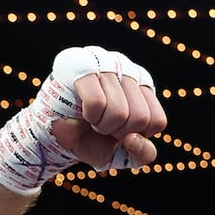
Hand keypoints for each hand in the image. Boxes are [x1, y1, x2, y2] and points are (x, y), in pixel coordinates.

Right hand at [51, 47, 166, 170]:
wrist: (56, 136)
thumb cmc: (93, 139)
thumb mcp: (125, 154)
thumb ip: (144, 154)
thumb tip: (132, 138)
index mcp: (143, 85)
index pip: (157, 121)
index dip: (136, 135)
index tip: (119, 130)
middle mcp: (126, 67)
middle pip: (141, 117)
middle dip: (119, 131)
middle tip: (103, 124)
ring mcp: (103, 60)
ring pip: (120, 112)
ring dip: (102, 125)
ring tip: (92, 116)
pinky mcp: (80, 63)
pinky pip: (98, 103)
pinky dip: (90, 116)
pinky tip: (82, 109)